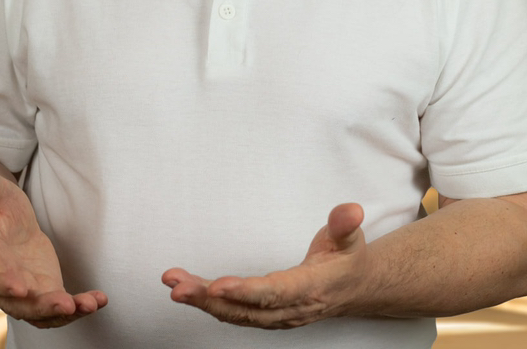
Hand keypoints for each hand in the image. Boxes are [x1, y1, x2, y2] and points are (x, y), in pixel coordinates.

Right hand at [0, 158, 106, 327]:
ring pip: (41, 312)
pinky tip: (99, 299)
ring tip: (88, 305)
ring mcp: (26, 291)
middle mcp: (4, 283)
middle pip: (19, 303)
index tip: (20, 288)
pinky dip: (79, 306)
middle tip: (64, 305)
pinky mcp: (45, 291)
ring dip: (64, 313)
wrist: (5, 227)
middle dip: (41, 306)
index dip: (3, 283)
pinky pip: (60, 306)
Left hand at [162, 203, 366, 328]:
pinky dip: (208, 303)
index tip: (217, 285)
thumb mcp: (349, 238)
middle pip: (245, 309)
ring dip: (202, 301)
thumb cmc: (346, 260)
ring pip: (235, 314)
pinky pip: (234, 313)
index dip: (245, 291)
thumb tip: (350, 210)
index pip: (274, 293)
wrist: (354, 289)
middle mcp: (290, 308)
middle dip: (209, 299)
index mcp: (310, 289)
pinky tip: (187, 290)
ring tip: (173, 284)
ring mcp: (277, 315)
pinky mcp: (266, 315)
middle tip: (177, 287)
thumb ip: (344, 224)